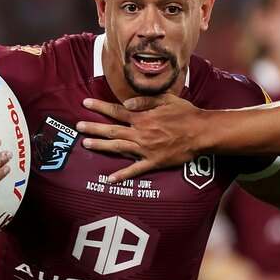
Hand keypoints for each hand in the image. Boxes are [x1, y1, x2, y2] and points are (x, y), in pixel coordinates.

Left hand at [77, 94, 203, 181]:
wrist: (201, 133)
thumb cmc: (186, 113)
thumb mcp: (167, 99)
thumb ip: (146, 99)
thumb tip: (126, 101)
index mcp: (143, 116)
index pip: (117, 110)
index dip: (100, 107)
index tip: (85, 103)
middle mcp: (141, 132)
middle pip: (112, 130)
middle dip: (93, 128)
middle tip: (78, 126)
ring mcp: (146, 149)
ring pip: (118, 148)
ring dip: (101, 146)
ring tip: (85, 144)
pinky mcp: (153, 162)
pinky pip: (135, 169)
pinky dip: (122, 175)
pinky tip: (109, 179)